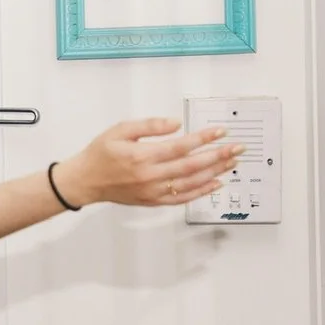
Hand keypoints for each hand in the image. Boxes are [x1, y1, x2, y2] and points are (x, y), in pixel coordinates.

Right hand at [52, 119, 238, 208]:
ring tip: (232, 163)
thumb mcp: (120, 130)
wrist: (85, 181)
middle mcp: (151, 176)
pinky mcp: (153, 201)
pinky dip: (201, 192)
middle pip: (192, 166)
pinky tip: (215, 183)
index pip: (181, 146)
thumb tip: (176, 123)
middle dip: (218, 156)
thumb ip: (149, 125)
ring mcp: (153, 191)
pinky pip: (182, 198)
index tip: (220, 132)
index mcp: (143, 156)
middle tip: (238, 148)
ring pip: (191, 183)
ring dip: (215, 173)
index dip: (204, 139)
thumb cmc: (101, 153)